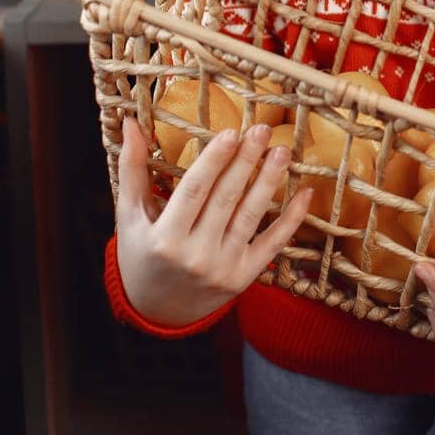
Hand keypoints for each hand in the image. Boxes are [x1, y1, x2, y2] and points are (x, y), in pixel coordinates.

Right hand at [115, 114, 313, 326]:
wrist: (156, 313)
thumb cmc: (141, 255)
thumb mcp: (129, 216)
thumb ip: (131, 169)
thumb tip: (129, 122)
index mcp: (164, 238)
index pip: (193, 191)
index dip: (214, 161)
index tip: (231, 132)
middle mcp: (194, 255)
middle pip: (225, 199)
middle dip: (245, 162)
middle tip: (261, 129)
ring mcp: (222, 268)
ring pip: (250, 216)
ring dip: (269, 181)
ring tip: (282, 151)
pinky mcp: (244, 277)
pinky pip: (272, 244)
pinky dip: (291, 219)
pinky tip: (305, 192)